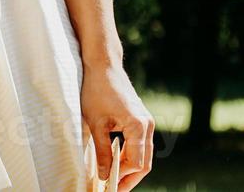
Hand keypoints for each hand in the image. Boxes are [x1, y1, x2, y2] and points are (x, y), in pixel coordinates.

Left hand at [81, 61, 154, 190]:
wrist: (103, 65)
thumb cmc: (96, 90)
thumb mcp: (95, 124)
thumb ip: (102, 151)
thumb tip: (103, 175)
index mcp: (139, 126)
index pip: (136, 163)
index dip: (122, 178)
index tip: (108, 187)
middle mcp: (148, 125)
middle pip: (144, 162)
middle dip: (129, 177)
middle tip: (113, 189)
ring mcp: (146, 121)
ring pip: (143, 154)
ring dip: (129, 167)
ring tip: (113, 179)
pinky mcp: (141, 119)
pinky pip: (139, 144)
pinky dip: (129, 155)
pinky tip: (115, 162)